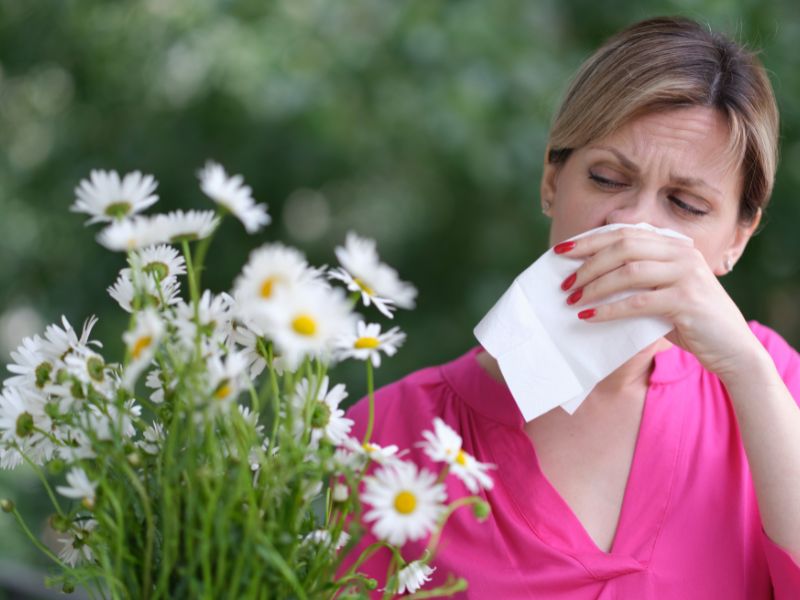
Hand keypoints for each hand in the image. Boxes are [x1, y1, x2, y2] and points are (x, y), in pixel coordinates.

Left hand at [556, 227, 758, 377]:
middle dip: (588, 263)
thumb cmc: (690, 322)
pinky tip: (589, 317)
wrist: (733, 349)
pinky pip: (638, 302)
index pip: (624, 232)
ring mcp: (687, 275)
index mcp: (674, 246)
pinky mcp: (687, 300)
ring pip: (629, 271)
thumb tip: (588, 276)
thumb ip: (638, 279)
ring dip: (595, 286)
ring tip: (572, 299)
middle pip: (623, 247)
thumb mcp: (663, 292)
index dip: (589, 240)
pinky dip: (609, 309)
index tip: (561, 251)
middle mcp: (682, 254)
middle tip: (564, 282)